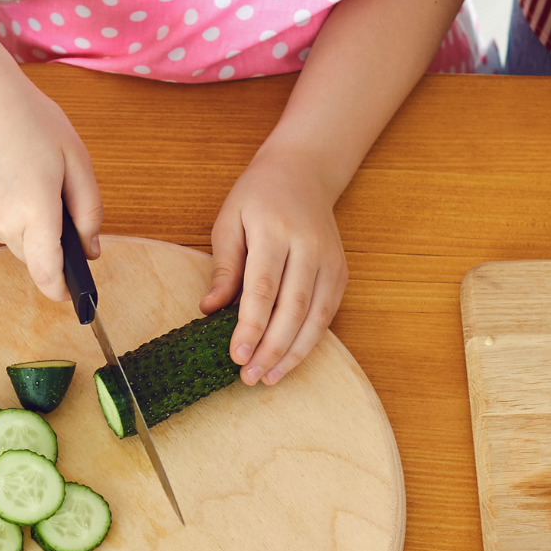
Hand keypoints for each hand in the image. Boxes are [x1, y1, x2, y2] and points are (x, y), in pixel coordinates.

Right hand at [0, 59, 99, 300]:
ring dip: (18, 221)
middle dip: (43, 236)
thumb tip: (91, 251)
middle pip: (30, 253)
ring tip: (15, 177)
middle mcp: (1, 221)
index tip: (69, 294)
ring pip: (8, 238)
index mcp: (35, 209)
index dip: (60, 289)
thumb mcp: (75, 158)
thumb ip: (88, 210)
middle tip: (43, 193)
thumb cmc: (29, 120)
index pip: (47, 272)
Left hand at [203, 152, 346, 385]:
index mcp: (275, 230)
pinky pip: (327, 314)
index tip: (237, 356)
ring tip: (269, 377)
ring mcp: (329, 260)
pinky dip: (309, 341)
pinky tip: (289, 360)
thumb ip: (224, 269)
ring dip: (292, 353)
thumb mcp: (229, 222)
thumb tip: (210, 310)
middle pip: (292, 308)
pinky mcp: (340, 272)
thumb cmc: (258, 198)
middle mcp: (308, 246)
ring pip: (315, 317)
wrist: (303, 173)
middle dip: (271, 348)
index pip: (263, 288)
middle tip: (249, 376)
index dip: (251, 326)